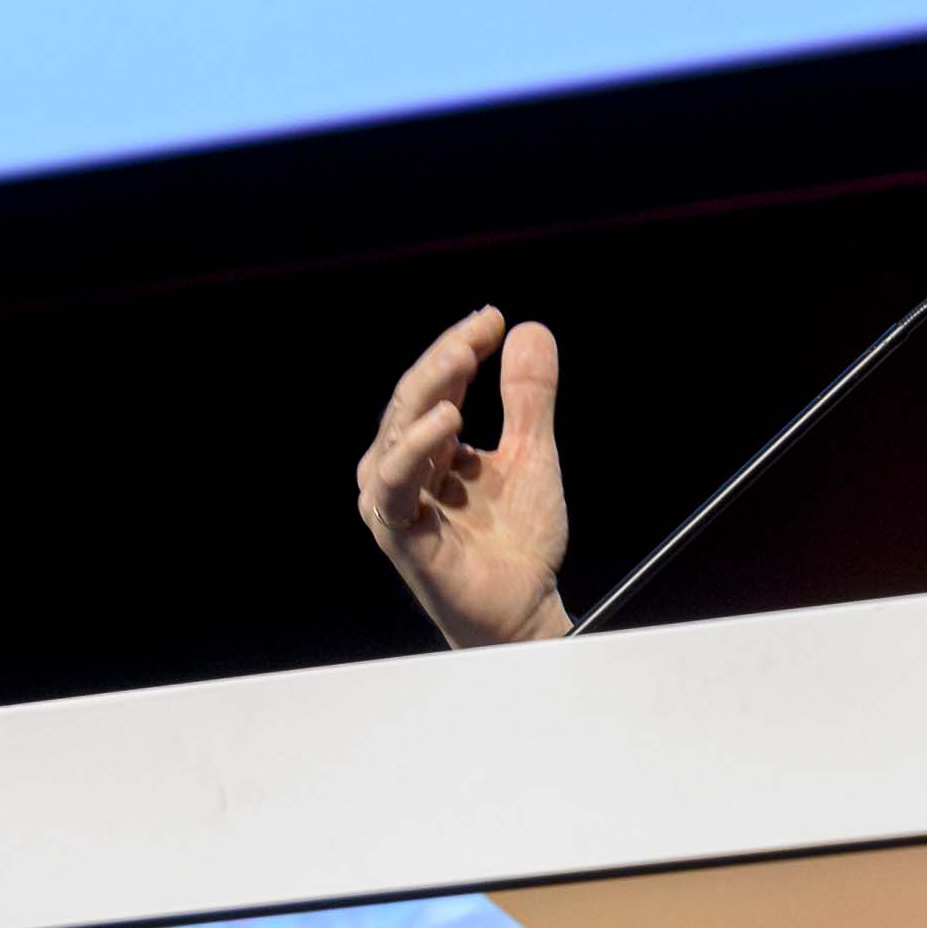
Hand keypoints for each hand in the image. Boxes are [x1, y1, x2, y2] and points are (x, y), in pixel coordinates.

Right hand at [357, 307, 570, 648]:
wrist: (524, 609)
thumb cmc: (518, 542)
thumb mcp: (533, 455)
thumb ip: (528, 398)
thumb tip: (530, 331)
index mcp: (429, 446)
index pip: (437, 384)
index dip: (461, 347)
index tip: (495, 319)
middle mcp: (403, 466)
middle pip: (414, 397)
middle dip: (447, 356)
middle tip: (482, 327)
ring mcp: (393, 498)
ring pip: (400, 429)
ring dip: (430, 389)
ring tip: (463, 359)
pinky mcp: (396, 530)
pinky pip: (395, 483)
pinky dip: (416, 448)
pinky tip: (447, 420)